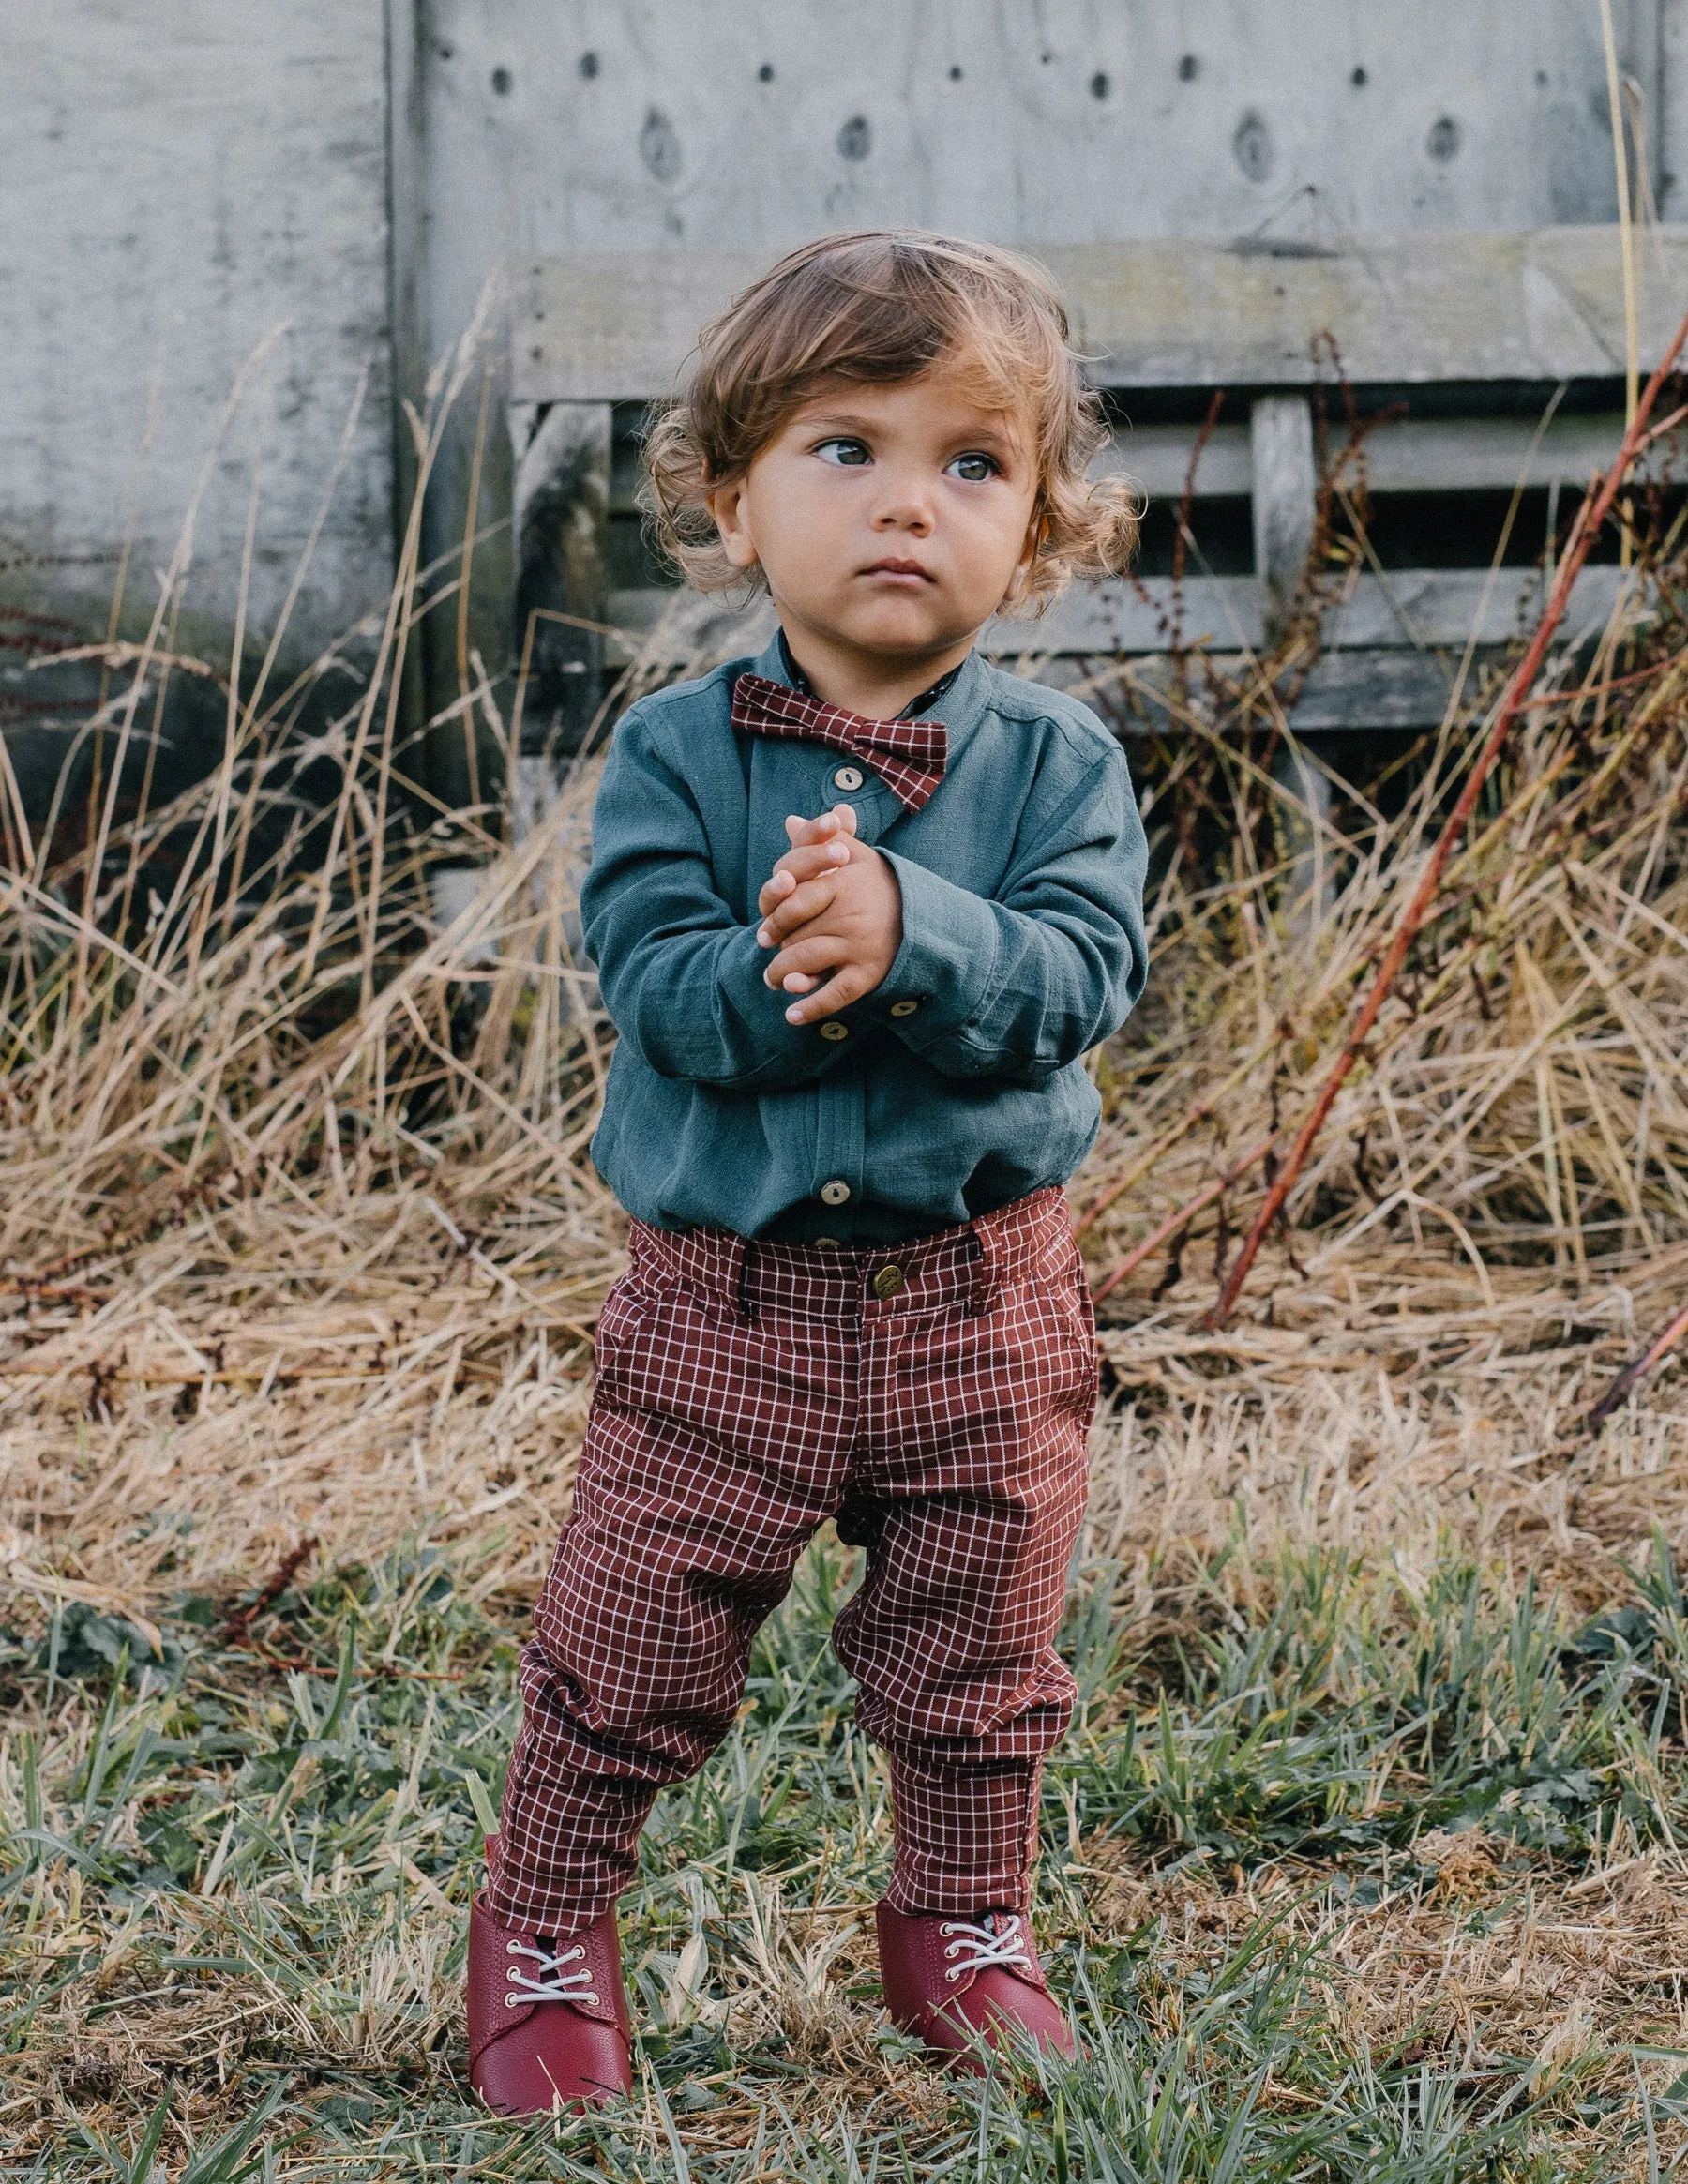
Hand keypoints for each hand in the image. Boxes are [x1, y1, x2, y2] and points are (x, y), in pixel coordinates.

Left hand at [756, 805, 902, 1023]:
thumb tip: (790, 821)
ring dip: (783, 975)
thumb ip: (821, 840)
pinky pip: (835, 993)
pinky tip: (792, 1016)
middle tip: (766, 957)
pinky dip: (811, 1007)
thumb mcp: (858, 857)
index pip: (794, 898)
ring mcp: (859, 944)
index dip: (774, 916)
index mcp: (843, 883)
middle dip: (777, 948)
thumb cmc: (884, 885)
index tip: (764, 932)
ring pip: (806, 960)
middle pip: (795, 932)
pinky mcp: (869, 972)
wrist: (927, 918)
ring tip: (775, 981)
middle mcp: (850, 913)